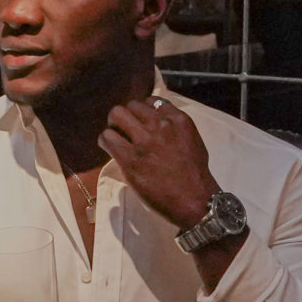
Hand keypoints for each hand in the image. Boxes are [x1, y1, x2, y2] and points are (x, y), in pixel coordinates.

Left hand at [98, 97, 219, 230]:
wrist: (194, 200)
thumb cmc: (195, 175)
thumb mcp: (193, 141)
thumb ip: (175, 129)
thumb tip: (157, 124)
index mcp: (178, 120)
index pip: (152, 101)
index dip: (143, 112)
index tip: (140, 122)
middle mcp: (160, 126)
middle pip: (132, 105)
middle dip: (126, 116)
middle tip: (124, 129)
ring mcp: (144, 141)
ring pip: (116, 115)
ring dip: (114, 125)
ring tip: (116, 137)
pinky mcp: (130, 159)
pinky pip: (107, 137)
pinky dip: (105, 140)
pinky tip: (110, 148)